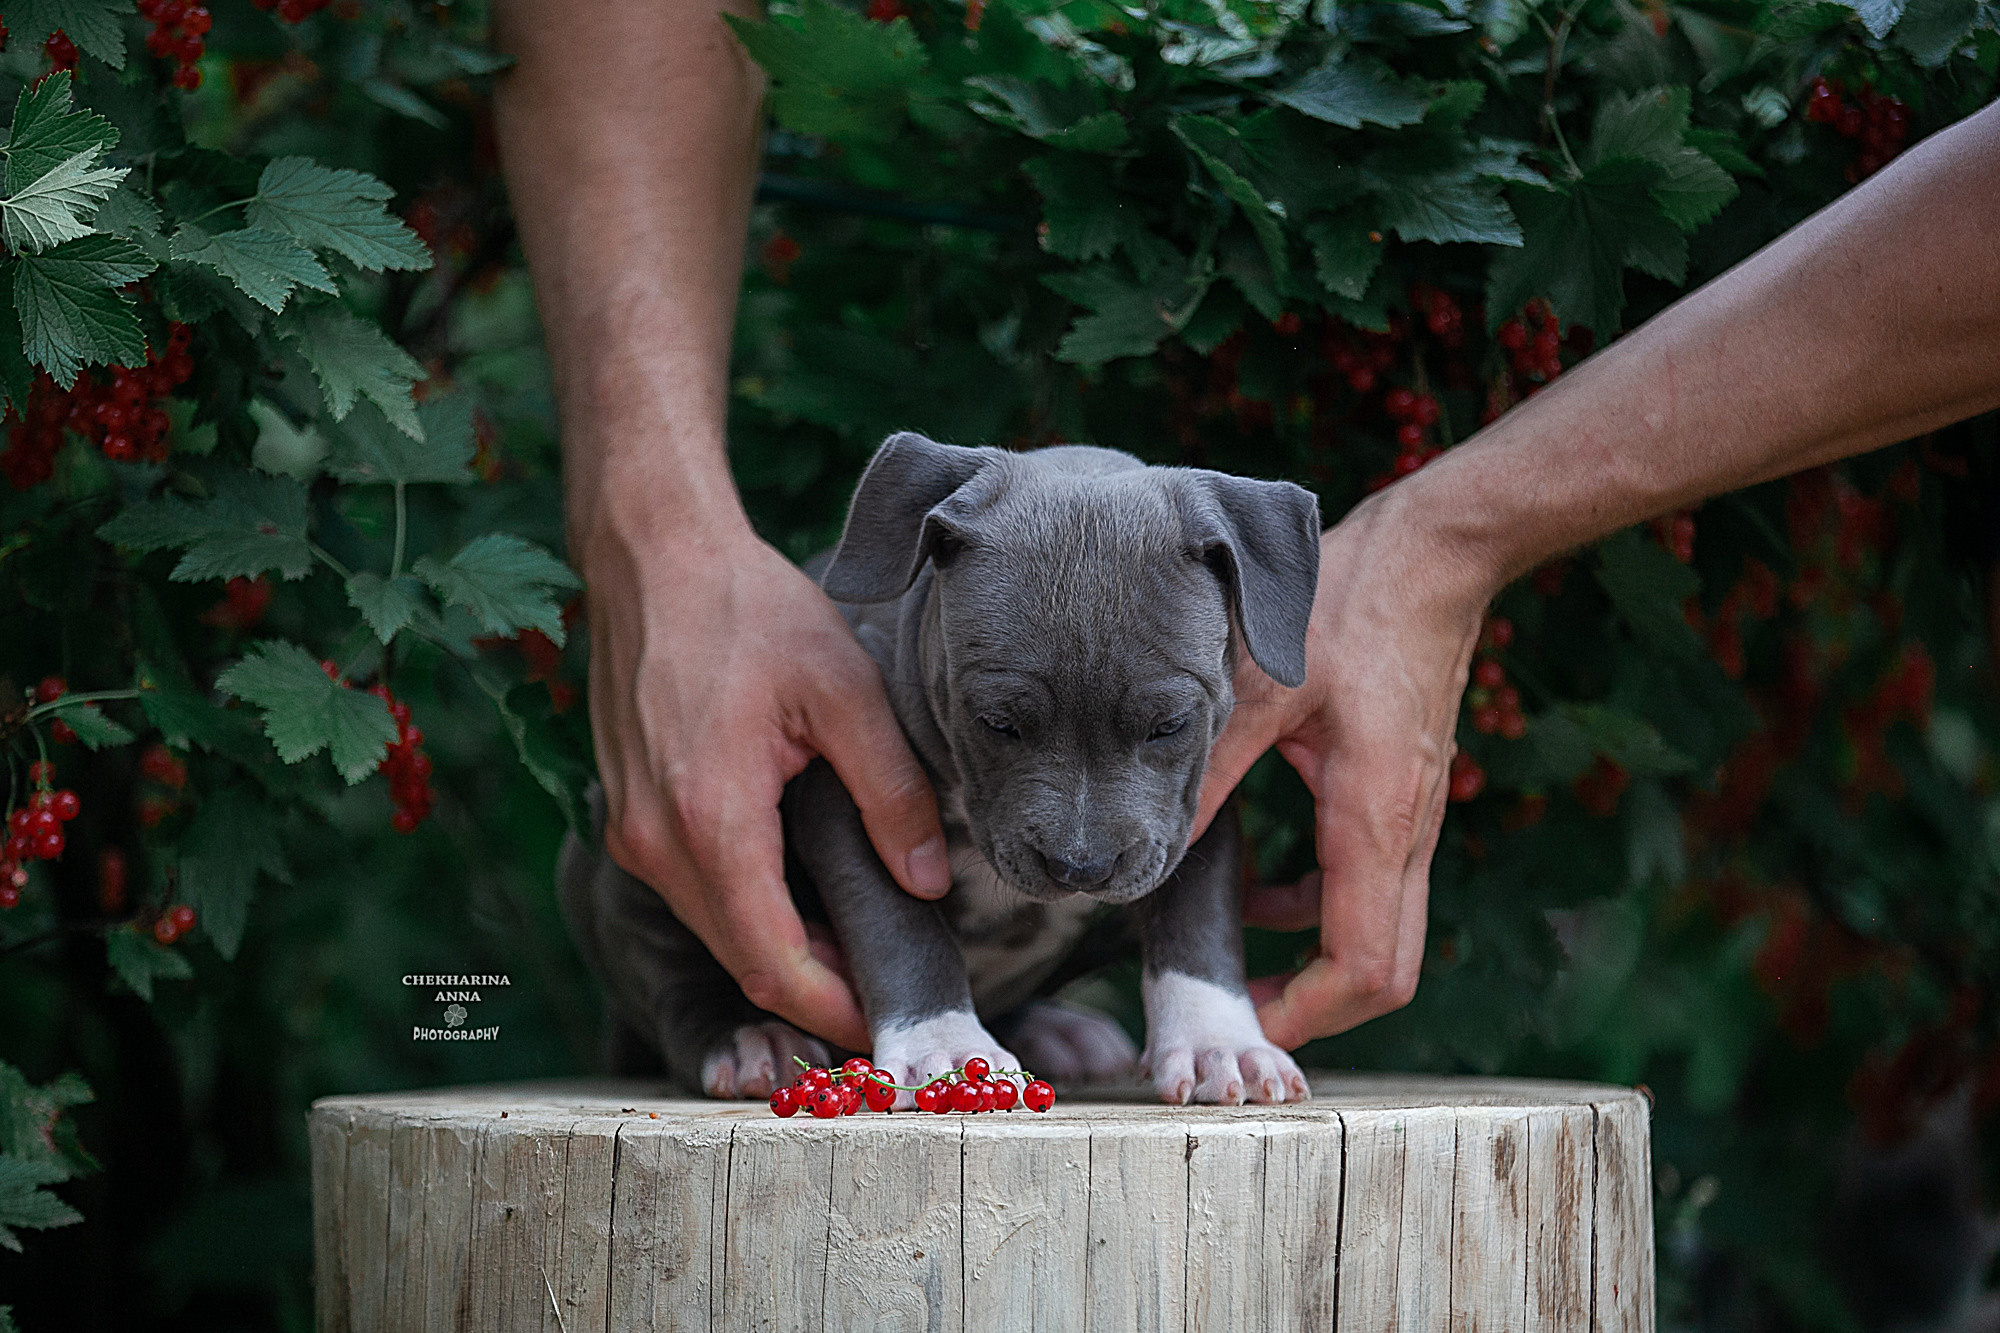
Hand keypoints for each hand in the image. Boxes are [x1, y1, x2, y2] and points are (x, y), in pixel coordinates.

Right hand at [580, 511, 950, 1051]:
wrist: (652, 556)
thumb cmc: (748, 609)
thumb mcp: (843, 691)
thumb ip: (892, 793)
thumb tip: (931, 882)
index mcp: (709, 820)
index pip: (775, 964)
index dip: (835, 1010)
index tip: (890, 1027)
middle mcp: (654, 841)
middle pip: (744, 960)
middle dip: (818, 994)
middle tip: (889, 997)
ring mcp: (632, 831)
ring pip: (718, 930)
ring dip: (785, 954)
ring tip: (859, 952)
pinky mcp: (628, 814)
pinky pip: (696, 891)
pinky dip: (751, 912)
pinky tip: (806, 895)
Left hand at [1192, 481, 1490, 1048]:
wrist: (1433, 552)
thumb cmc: (1349, 606)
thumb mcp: (1259, 689)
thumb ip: (1204, 773)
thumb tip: (1147, 849)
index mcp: (1375, 821)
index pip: (1363, 969)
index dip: (1306, 1016)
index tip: (1244, 1025)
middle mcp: (1407, 833)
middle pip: (1385, 971)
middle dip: (1314, 1006)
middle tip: (1237, 1008)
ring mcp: (1413, 816)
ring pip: (1378, 929)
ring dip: (1308, 951)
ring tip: (1231, 939)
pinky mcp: (1403, 794)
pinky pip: (1367, 882)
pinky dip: (1314, 900)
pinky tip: (1259, 869)